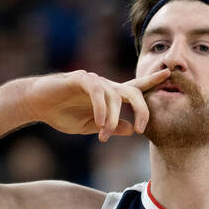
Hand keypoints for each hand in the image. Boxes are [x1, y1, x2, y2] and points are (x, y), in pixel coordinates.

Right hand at [20, 68, 169, 141]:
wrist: (37, 104)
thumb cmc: (63, 114)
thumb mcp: (92, 126)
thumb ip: (113, 127)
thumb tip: (133, 130)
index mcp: (110, 96)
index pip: (136, 89)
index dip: (153, 82)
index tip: (171, 74)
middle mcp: (106, 86)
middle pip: (133, 92)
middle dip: (143, 109)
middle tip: (143, 128)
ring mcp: (94, 81)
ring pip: (115, 96)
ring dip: (112, 119)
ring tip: (105, 134)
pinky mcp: (81, 79)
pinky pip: (98, 92)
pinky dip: (101, 108)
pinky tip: (98, 123)